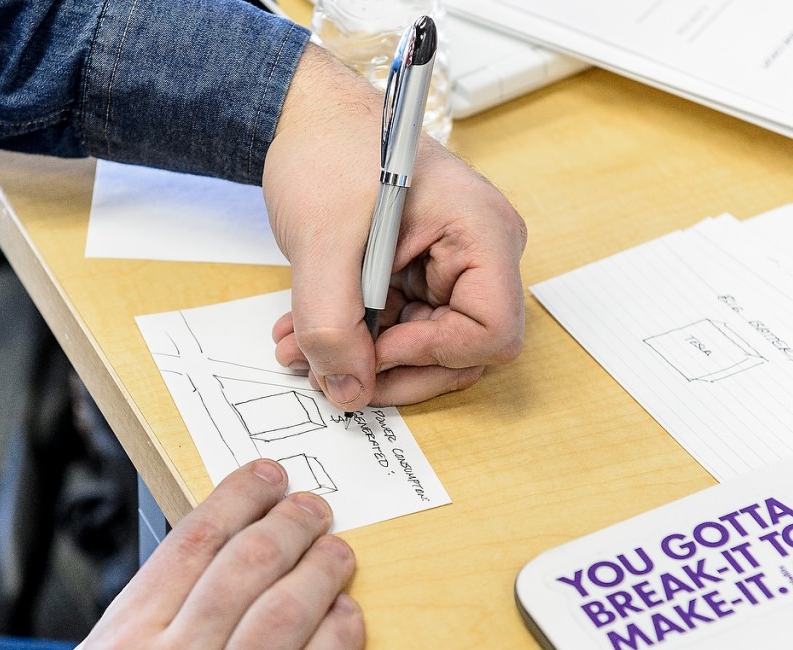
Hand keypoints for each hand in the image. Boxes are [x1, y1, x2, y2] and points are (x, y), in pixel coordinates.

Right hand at [57, 459, 363, 649]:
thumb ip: (153, 605)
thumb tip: (225, 535)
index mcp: (125, 641)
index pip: (196, 540)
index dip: (240, 497)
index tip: (267, 477)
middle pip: (248, 563)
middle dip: (290, 522)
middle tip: (313, 507)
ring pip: (288, 607)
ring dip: (322, 568)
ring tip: (336, 550)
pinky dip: (341, 632)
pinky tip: (346, 613)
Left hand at [263, 44, 526, 411]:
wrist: (305, 117)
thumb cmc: (329, 147)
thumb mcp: (323, 242)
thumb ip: (332, 324)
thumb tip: (348, 390)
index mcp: (481, 232)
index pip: (491, 331)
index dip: (432, 354)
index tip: (372, 352)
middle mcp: (479, 254)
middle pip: (462, 351)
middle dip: (392, 369)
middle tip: (333, 376)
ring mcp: (451, 267)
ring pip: (425, 347)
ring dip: (362, 359)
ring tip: (301, 351)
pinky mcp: (420, 275)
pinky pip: (400, 328)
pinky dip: (354, 339)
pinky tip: (306, 334)